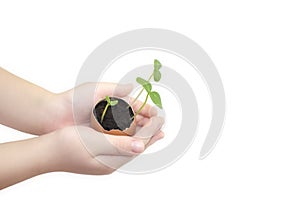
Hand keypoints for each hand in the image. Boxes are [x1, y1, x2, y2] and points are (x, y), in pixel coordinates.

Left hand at [47, 82, 156, 133]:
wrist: (54, 116)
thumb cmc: (74, 100)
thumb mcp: (95, 89)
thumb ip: (115, 88)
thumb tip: (133, 86)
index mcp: (114, 102)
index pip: (136, 106)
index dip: (147, 110)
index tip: (156, 114)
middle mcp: (114, 115)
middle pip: (137, 120)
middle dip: (149, 123)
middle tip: (159, 127)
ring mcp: (109, 128)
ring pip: (131, 131)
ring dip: (143, 133)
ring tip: (153, 136)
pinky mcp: (103, 138)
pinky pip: (120, 140)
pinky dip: (130, 141)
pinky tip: (138, 143)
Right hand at [48, 116, 163, 173]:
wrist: (48, 150)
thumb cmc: (68, 146)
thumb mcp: (95, 143)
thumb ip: (119, 145)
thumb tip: (141, 146)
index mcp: (113, 161)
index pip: (139, 145)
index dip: (152, 132)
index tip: (162, 119)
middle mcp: (111, 161)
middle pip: (137, 145)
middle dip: (150, 133)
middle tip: (161, 120)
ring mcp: (105, 157)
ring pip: (129, 143)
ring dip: (141, 132)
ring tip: (150, 123)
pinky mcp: (99, 150)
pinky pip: (119, 142)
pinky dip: (129, 133)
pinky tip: (130, 127)